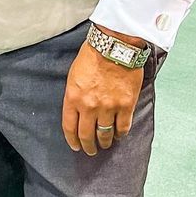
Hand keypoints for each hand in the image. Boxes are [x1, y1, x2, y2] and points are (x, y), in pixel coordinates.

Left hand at [61, 31, 144, 155]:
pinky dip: (120, 134)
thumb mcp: (74, 76)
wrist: (115, 45)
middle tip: (90, 151)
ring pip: (105, 134)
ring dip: (104, 142)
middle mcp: (89, 106)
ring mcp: (108, 107)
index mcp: (73, 98)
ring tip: (105, 144)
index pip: (70, 127)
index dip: (73, 141)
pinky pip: (123, 127)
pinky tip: (119, 135)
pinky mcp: (126, 105)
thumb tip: (77, 111)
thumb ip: (75, 96)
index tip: (76, 146)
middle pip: (87, 135)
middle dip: (88, 146)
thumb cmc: (93, 56)